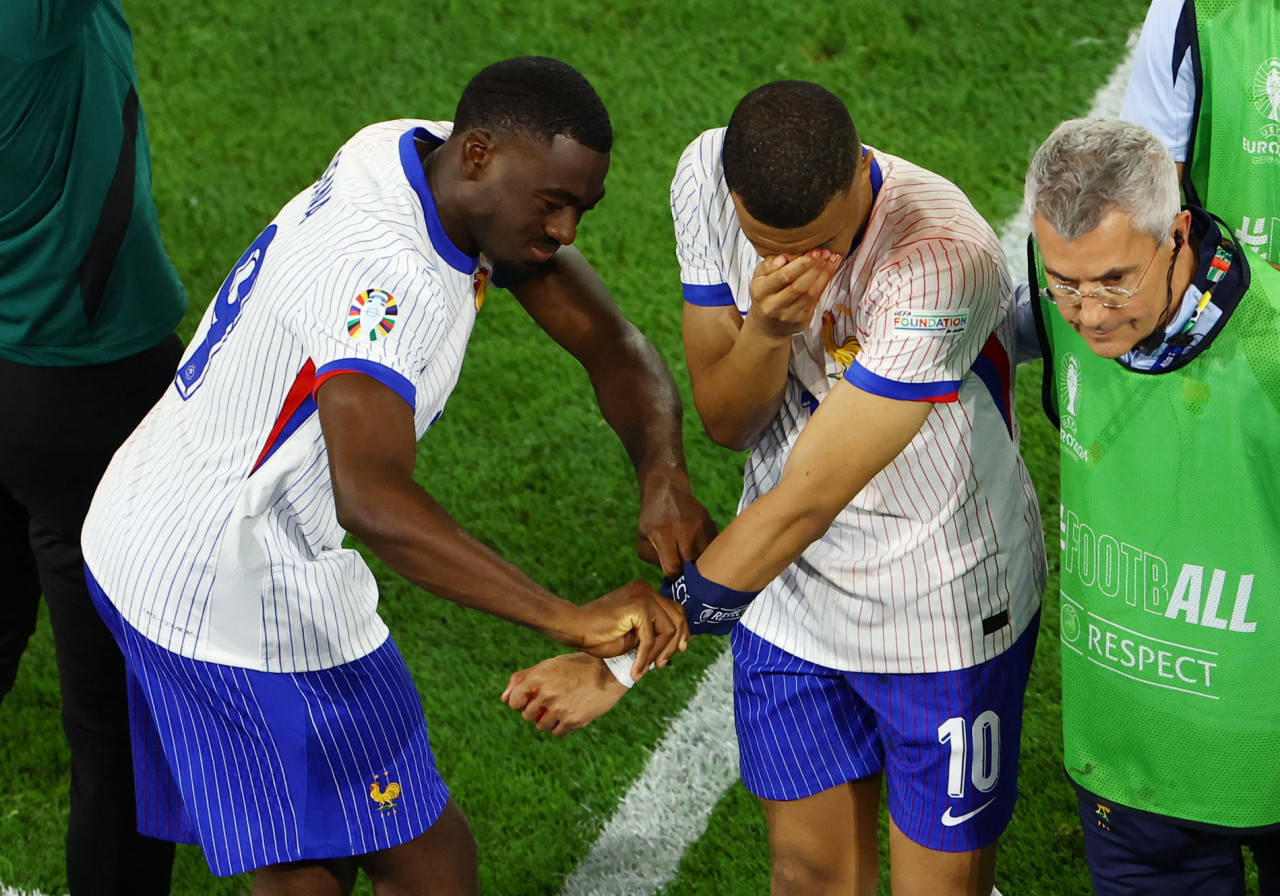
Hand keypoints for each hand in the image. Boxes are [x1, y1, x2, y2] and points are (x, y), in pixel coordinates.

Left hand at [501, 653, 626, 735]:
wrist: (609, 671)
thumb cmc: (575, 666)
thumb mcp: (548, 665)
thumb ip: (522, 679)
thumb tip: (503, 699)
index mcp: (537, 677)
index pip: (514, 702)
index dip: (522, 701)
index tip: (533, 698)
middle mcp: (546, 693)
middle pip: (527, 716)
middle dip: (537, 710)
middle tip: (553, 700)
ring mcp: (560, 709)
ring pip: (541, 726)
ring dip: (549, 720)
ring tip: (563, 706)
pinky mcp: (573, 721)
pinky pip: (557, 733)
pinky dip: (562, 727)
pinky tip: (571, 713)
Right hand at [570, 580, 688, 680]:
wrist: (575, 629)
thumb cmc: (600, 635)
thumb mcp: (635, 635)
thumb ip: (654, 634)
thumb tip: (679, 645)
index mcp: (645, 592)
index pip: (674, 610)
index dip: (681, 632)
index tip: (678, 652)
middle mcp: (646, 589)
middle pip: (678, 616)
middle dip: (674, 644)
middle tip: (662, 664)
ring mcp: (643, 595)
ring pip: (669, 628)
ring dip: (659, 653)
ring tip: (644, 668)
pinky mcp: (638, 606)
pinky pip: (651, 637)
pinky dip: (645, 657)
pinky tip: (636, 669)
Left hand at [635, 473, 718, 577]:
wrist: (668, 490)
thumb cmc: (652, 520)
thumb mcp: (643, 539)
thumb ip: (654, 560)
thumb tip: (672, 578)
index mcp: (663, 534)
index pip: (673, 567)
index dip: (674, 580)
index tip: (674, 582)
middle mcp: (684, 529)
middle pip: (692, 565)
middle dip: (689, 577)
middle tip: (684, 579)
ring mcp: (700, 526)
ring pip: (707, 558)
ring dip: (701, 567)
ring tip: (694, 568)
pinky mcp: (711, 525)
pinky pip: (714, 548)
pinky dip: (709, 556)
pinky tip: (701, 556)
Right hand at [744, 249, 842, 340]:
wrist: (766, 326)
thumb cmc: (764, 295)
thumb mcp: (758, 277)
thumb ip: (769, 264)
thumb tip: (783, 257)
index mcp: (760, 292)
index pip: (782, 277)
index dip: (799, 265)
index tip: (812, 252)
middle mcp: (773, 306)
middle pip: (799, 286)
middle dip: (815, 267)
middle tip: (825, 252)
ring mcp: (788, 316)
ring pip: (811, 294)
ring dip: (824, 274)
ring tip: (832, 258)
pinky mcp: (802, 321)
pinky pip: (816, 300)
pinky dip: (825, 283)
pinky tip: (830, 270)